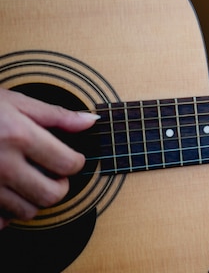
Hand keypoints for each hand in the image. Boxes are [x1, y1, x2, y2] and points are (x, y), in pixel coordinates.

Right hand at [0, 88, 97, 228]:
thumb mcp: (16, 102)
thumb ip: (56, 115)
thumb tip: (91, 121)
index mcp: (18, 135)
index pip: (67, 164)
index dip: (76, 162)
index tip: (70, 159)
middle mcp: (1, 163)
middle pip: (51, 195)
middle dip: (60, 187)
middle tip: (54, 175)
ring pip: (26, 212)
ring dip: (34, 200)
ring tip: (28, 182)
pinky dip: (6, 214)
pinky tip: (4, 194)